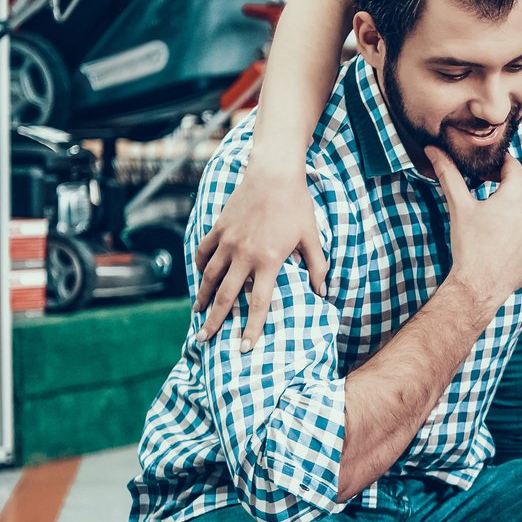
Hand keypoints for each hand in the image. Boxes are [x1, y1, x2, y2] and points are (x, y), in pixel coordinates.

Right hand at [193, 158, 328, 348]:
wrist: (273, 174)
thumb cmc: (297, 206)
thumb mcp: (312, 238)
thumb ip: (318, 267)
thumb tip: (324, 292)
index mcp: (268, 261)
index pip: (257, 303)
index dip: (251, 328)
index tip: (244, 348)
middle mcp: (243, 255)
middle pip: (224, 296)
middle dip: (214, 321)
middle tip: (205, 339)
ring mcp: (227, 241)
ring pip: (209, 276)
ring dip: (202, 297)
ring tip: (197, 313)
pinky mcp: (218, 228)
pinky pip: (204, 252)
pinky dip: (200, 267)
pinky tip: (200, 277)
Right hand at [433, 148, 521, 309]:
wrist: (481, 284)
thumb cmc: (470, 246)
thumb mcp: (460, 206)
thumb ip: (449, 174)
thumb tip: (434, 150)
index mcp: (518, 194)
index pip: (513, 165)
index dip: (497, 165)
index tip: (484, 172)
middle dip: (510, 178)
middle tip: (490, 184)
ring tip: (501, 203)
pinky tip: (512, 224)